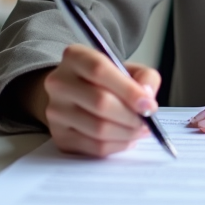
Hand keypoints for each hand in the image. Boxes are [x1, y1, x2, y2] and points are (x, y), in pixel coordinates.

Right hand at [32, 44, 161, 156]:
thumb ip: (145, 77)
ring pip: (98, 128)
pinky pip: (94, 147)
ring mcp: (55, 111)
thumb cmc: (106, 81)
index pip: (99, 70)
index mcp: (75, 57)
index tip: (149, 105)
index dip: (128, 89)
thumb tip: (147, 97)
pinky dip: (118, 145)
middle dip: (131, 116)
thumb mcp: (128, 68)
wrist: (75, 95)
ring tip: (140, 130)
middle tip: (148, 121)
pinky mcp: (59, 136)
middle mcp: (59, 82)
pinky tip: (127, 138)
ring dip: (127, 133)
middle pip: (100, 102)